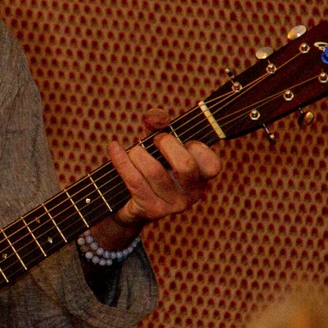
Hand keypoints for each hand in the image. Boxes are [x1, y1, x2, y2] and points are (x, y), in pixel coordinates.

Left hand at [95, 108, 222, 248]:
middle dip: (166, 143)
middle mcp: (191, 194)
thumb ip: (159, 124)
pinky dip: (120, 159)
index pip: (213, 164)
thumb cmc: (150, 165)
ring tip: (133, 151)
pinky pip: (134, 180)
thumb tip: (154, 118)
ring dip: (138, 153)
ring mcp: (172, 204)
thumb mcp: (158, 142)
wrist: (130, 203)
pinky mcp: (150, 209)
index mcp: (201, 178)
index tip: (182, 139)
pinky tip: (114, 148)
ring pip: (154, 171)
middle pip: (185, 165)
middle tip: (155, 140)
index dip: (197, 147)